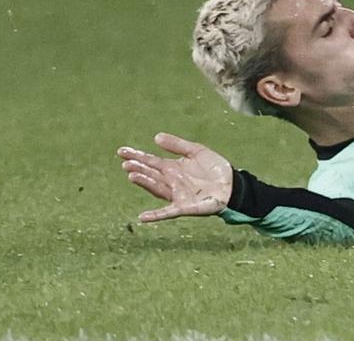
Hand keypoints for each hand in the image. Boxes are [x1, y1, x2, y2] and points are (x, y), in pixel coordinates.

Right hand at [119, 133, 234, 222]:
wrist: (232, 184)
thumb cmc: (214, 168)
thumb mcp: (196, 151)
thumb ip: (177, 145)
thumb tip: (156, 137)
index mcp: (172, 168)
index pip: (151, 161)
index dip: (137, 156)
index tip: (122, 151)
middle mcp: (171, 182)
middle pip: (151, 175)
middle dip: (138, 169)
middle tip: (126, 163)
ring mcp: (176, 195)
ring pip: (157, 189)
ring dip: (145, 183)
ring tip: (132, 175)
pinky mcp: (184, 207)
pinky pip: (167, 212)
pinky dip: (155, 215)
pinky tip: (143, 217)